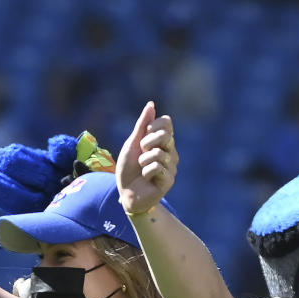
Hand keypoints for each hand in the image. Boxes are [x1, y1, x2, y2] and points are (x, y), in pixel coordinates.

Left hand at [116, 102, 178, 218]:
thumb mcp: (132, 144)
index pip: (167, 122)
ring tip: (142, 168)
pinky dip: (146, 172)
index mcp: (162, 141)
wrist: (126, 193)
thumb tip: (151, 104)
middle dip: (148, 142)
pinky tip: (147, 178)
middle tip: (141, 152)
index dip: (153, 125)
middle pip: (166, 135)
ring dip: (144, 160)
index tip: (143, 135)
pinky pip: (157, 167)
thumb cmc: (128, 169)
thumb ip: (142, 125)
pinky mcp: (169, 180)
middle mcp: (170, 152)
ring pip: (160, 153)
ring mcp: (171, 166)